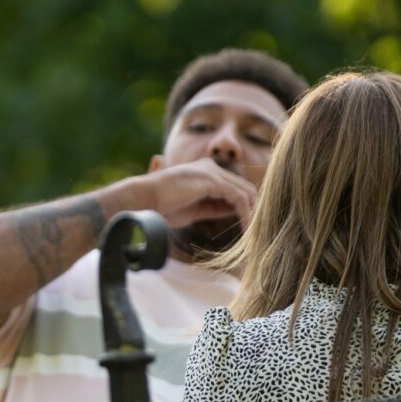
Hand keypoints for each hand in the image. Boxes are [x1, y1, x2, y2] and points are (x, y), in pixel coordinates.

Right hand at [131, 158, 256, 230]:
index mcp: (203, 171)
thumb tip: (231, 212)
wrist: (143, 201)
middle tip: (257, 231)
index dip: (243, 207)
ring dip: (252, 214)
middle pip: (243, 187)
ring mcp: (212, 172)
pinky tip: (247, 229)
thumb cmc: (161, 207)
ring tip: (254, 234)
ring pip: (245, 192)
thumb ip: (213, 207)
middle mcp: (210, 167)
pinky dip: (246, 214)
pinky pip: (239, 198)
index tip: (247, 227)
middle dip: (252, 209)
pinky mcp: (213, 181)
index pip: (233, 187)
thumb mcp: (194, 208)